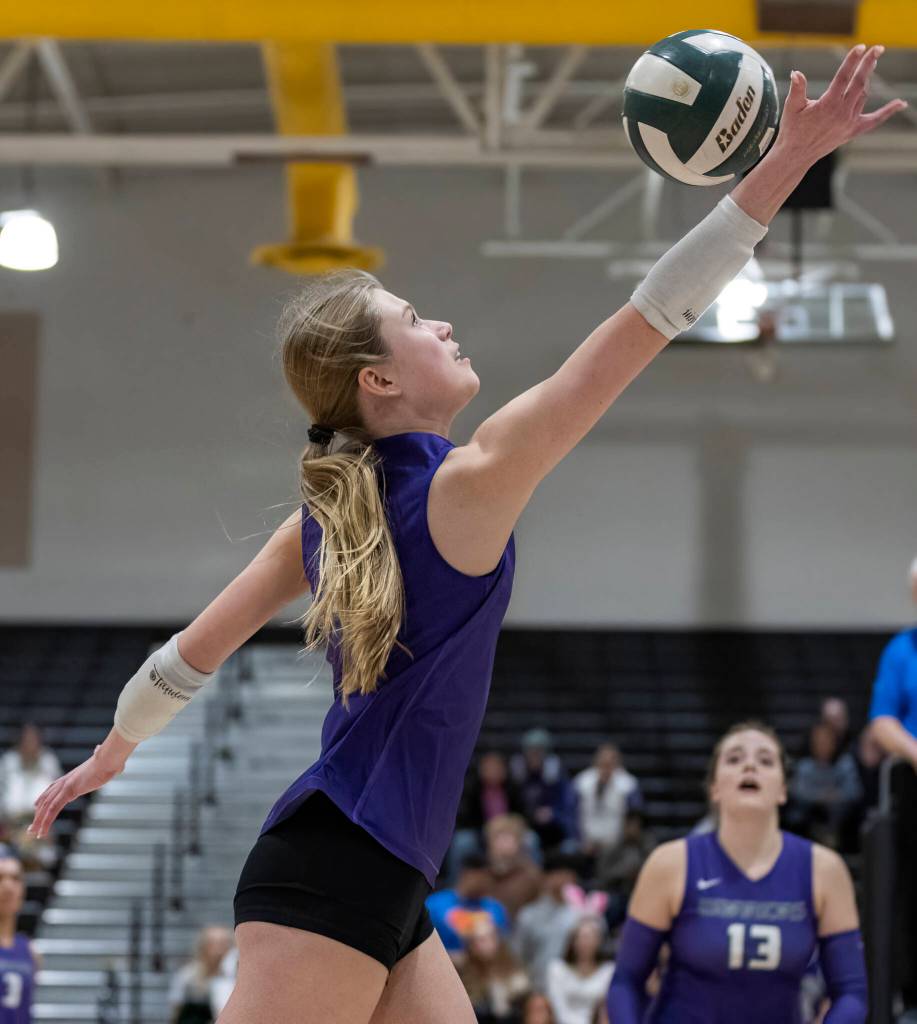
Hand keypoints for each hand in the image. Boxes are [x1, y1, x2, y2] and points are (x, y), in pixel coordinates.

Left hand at [28, 745, 123, 838]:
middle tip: (32, 828)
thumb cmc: (112, 762)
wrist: (110, 758)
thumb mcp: (110, 767)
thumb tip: (119, 765)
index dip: (43, 798)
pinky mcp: (68, 791)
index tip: (36, 806)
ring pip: (46, 807)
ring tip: (35, 834)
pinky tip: (43, 832)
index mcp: (73, 776)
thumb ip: (111, 768)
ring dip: (39, 821)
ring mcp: (65, 786)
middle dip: (38, 814)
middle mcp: (65, 780)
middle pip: (46, 799)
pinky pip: (53, 809)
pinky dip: (46, 822)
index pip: (52, 788)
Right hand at [777, 44, 906, 162]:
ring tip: (871, 65)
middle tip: (878, 48)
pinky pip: (874, 120)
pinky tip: (901, 103)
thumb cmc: (792, 130)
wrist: (796, 155)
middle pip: (860, 82)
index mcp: (828, 104)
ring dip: (868, 78)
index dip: (852, 60)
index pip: (844, 76)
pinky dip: (888, 111)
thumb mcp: (792, 108)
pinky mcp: (852, 131)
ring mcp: (849, 122)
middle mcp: (842, 112)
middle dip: (869, 64)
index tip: (861, 47)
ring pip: (864, 95)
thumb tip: (796, 73)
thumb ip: (797, 89)